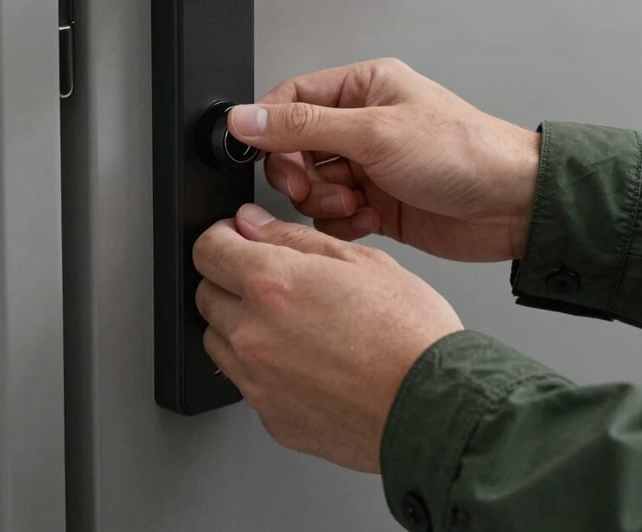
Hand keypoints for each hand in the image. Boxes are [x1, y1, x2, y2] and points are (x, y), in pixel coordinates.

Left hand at [193, 204, 461, 472]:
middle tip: (271, 280)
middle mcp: (254, 333)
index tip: (236, 239)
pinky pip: (246, 382)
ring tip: (291, 323)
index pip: (207, 249)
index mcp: (272, 284)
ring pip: (217, 340)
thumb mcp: (360, 261)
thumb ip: (293, 237)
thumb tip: (252, 223)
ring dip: (238, 324)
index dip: (222, 236)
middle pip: (205, 294)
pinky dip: (261, 367)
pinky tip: (302, 360)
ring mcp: (258, 381)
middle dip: (229, 279)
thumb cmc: (410, 335)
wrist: (436, 409)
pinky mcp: (270, 418)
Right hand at [228, 58, 540, 260]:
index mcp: (363, 89)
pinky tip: (372, 219)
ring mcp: (369, 165)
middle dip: (299, 174)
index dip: (270, 128)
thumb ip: (303, 126)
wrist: (514, 207)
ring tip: (357, 203)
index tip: (260, 155)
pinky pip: (333, 215)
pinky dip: (344, 223)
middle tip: (313, 188)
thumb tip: (246, 117)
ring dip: (325, 202)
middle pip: (295, 147)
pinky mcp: (376, 202)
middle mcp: (363, 124)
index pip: (291, 98)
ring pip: (312, 185)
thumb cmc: (464, 153)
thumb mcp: (375, 133)